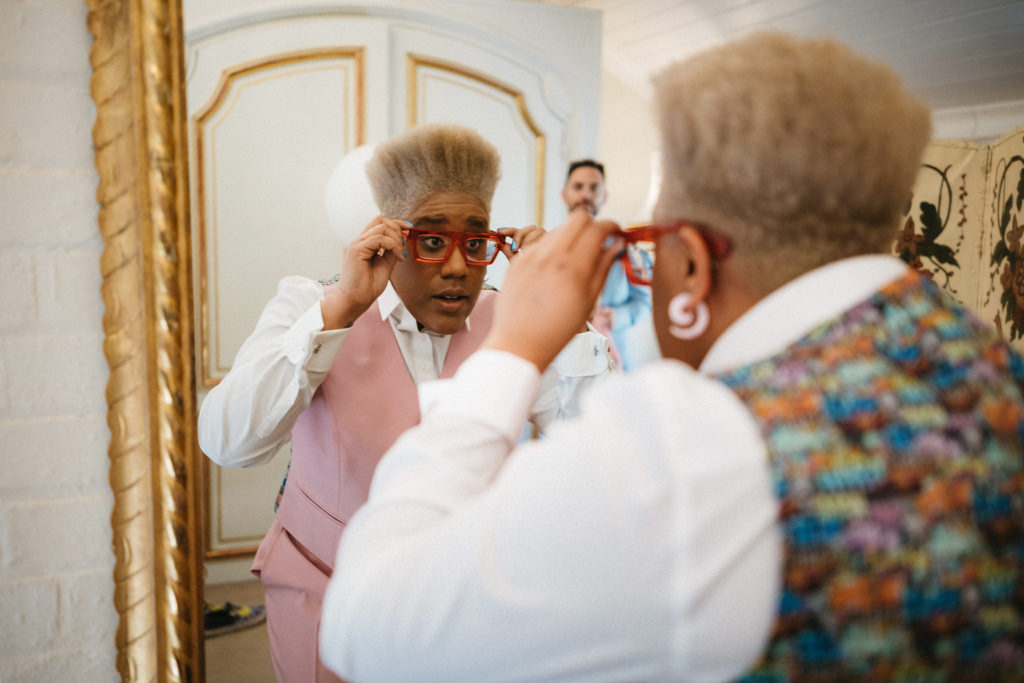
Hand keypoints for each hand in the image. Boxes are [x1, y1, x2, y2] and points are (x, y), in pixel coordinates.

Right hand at [321, 216, 405, 328]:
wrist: (355, 301)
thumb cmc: (367, 287)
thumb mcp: (386, 265)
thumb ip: (392, 252)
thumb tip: (402, 240)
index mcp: (365, 243)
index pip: (380, 223)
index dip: (396, 223)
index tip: (409, 228)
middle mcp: (360, 241)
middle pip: (381, 220)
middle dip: (397, 230)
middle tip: (402, 248)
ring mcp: (357, 244)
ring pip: (381, 228)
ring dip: (396, 240)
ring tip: (399, 255)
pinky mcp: (357, 250)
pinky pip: (379, 239)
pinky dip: (392, 246)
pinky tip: (397, 257)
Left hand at [483, 212, 622, 371]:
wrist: (519, 344)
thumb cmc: (559, 329)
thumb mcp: (589, 301)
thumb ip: (604, 267)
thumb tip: (617, 244)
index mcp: (574, 267)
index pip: (597, 228)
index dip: (611, 226)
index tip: (616, 233)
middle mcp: (551, 256)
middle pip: (578, 218)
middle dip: (592, 225)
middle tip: (598, 241)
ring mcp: (531, 256)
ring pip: (559, 229)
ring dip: (572, 236)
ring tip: (576, 259)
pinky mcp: (518, 261)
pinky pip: (540, 243)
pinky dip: (553, 248)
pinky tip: (555, 269)